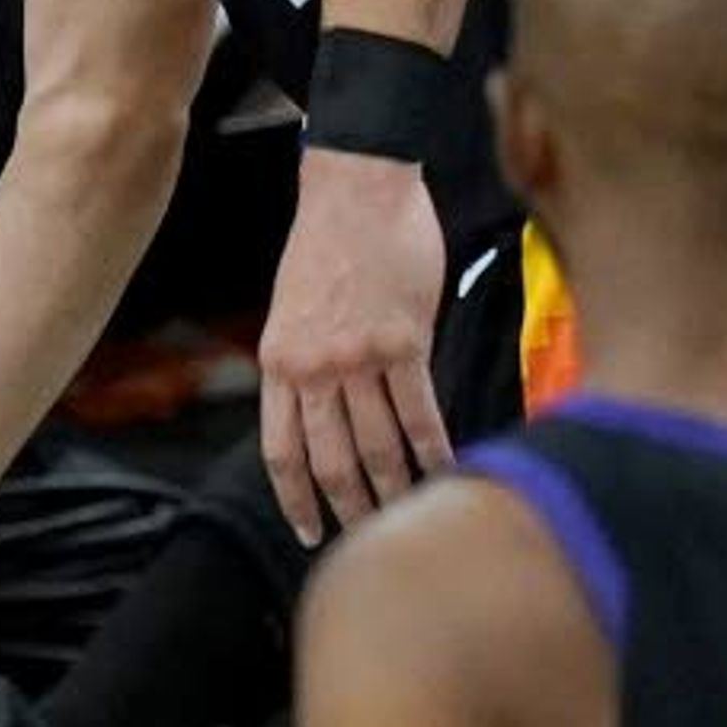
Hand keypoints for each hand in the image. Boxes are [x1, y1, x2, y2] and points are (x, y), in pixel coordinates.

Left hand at [259, 148, 452, 546]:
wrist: (356, 189)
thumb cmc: (326, 244)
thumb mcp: (290, 309)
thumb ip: (304, 364)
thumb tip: (329, 410)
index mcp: (278, 365)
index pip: (282, 452)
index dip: (296, 497)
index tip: (309, 531)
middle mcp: (313, 370)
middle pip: (330, 459)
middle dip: (349, 505)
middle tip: (366, 537)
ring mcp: (358, 358)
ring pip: (377, 443)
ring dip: (395, 486)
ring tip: (409, 514)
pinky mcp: (405, 342)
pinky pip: (419, 410)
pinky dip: (435, 446)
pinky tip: (447, 469)